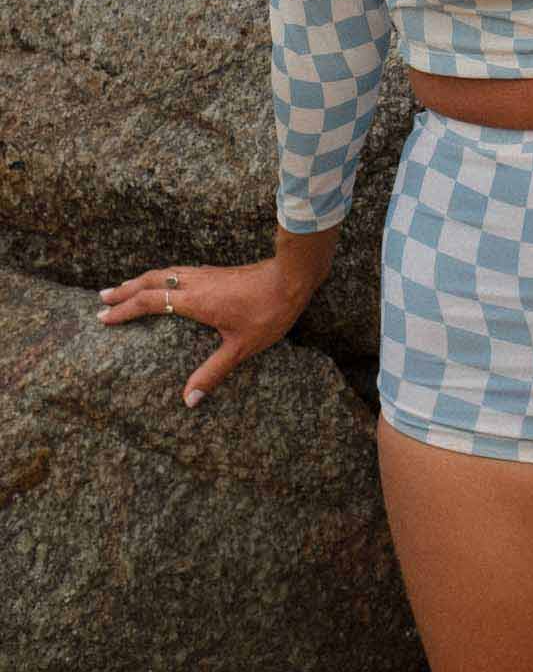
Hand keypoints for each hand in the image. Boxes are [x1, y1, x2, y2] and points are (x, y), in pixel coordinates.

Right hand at [95, 258, 312, 408]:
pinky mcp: (216, 272)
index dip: (125, 309)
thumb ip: (212, 372)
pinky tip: (164, 283)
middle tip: (101, 298)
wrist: (292, 277)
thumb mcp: (241, 348)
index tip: (104, 317)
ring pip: (165, 272)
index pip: (151, 301)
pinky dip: (161, 277)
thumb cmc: (268, 312)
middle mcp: (196, 282)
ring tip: (125, 288)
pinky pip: (178, 271)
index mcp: (196, 300)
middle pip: (152, 281)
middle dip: (125, 289)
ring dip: (141, 280)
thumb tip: (188, 400)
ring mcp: (206, 274)